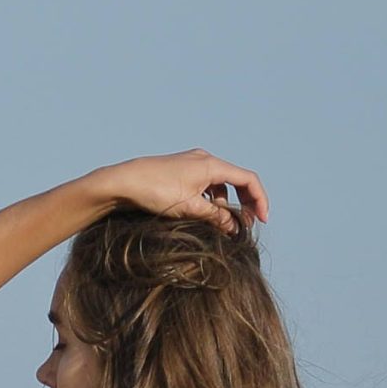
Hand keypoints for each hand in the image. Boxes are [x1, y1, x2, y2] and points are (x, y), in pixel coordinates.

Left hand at [101, 149, 268, 234]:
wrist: (124, 182)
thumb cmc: (155, 192)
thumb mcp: (190, 209)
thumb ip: (216, 217)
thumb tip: (235, 227)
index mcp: (211, 165)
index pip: (248, 179)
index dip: (260, 200)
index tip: (262, 221)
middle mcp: (205, 159)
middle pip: (237, 179)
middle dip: (245, 202)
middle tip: (246, 226)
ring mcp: (192, 163)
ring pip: (221, 183)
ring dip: (227, 203)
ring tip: (223, 224)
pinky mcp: (182, 170)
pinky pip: (206, 184)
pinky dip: (212, 199)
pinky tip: (204, 213)